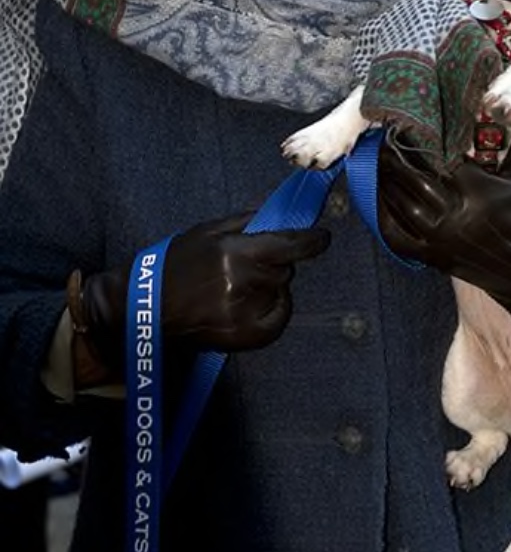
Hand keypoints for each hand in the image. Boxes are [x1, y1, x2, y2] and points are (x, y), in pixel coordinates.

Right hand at [69, 214, 329, 384]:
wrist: (146, 310)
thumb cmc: (175, 266)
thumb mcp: (207, 232)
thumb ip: (247, 222)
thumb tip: (280, 213)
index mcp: (232, 252)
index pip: (287, 245)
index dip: (311, 241)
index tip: (323, 238)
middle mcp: (240, 283)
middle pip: (284, 270)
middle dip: (275, 264)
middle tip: (246, 267)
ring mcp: (242, 313)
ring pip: (280, 293)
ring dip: (270, 288)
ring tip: (236, 289)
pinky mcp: (241, 338)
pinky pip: (277, 320)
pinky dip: (274, 311)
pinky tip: (253, 305)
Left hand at [377, 125, 510, 335]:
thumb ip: (505, 153)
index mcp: (480, 191)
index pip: (439, 157)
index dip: (420, 140)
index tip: (408, 126)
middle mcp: (457, 215)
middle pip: (413, 177)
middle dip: (395, 156)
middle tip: (386, 139)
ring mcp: (442, 239)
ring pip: (401, 203)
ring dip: (386, 180)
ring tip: (379, 162)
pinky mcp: (435, 259)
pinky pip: (397, 236)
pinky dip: (384, 215)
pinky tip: (380, 199)